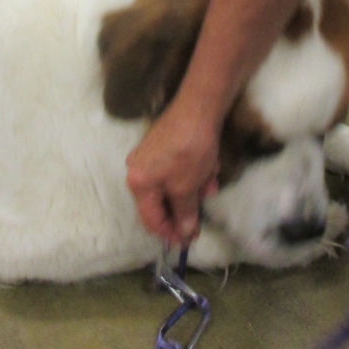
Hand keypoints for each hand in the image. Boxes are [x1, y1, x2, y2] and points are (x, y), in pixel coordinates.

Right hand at [126, 93, 221, 245]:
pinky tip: (209, 167)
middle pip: (162, 201)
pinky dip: (193, 173)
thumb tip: (184, 233)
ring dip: (194, 188)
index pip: (150, 219)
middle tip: (205, 209)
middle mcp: (138, 169)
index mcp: (138, 183)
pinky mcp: (163, 144)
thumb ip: (184, 213)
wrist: (198, 108)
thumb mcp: (187, 188)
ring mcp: (149, 155)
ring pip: (174, 184)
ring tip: (211, 182)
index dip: (170, 233)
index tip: (188, 241)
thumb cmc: (189, 151)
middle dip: (186, 205)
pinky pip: (177, 169)